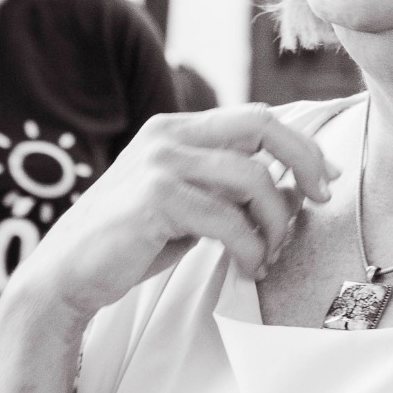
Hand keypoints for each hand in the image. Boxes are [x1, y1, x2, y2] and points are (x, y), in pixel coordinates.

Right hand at [11, 105, 338, 324]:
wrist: (67, 274)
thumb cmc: (132, 242)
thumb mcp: (188, 205)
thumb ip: (229, 190)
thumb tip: (294, 189)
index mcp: (177, 128)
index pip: (257, 118)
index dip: (300, 146)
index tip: (325, 179)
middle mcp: (170, 134)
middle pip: (262, 127)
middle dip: (303, 161)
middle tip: (320, 199)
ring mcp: (161, 163)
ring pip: (253, 178)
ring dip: (275, 222)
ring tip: (270, 254)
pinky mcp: (157, 198)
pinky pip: (229, 219)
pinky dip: (250, 246)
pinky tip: (247, 265)